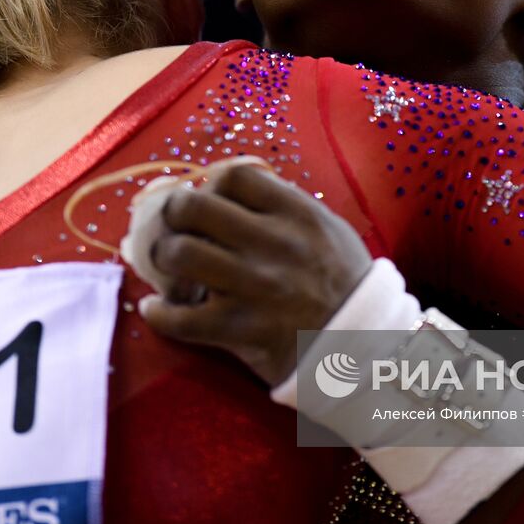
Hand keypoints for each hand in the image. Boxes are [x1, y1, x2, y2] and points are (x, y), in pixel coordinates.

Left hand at [137, 159, 372, 385]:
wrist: (366, 348)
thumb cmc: (344, 285)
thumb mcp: (328, 230)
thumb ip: (284, 205)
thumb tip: (230, 186)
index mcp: (298, 214)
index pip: (234, 175)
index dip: (211, 184)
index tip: (210, 200)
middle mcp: (275, 244)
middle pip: (194, 207)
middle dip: (174, 215)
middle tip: (176, 228)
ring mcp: (256, 287)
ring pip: (180, 255)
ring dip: (163, 259)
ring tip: (168, 266)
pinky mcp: (242, 330)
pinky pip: (181, 318)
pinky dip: (159, 313)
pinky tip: (157, 310)